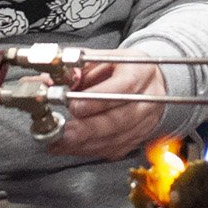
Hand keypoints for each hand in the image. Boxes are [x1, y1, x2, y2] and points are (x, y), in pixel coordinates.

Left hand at [48, 60, 167, 160]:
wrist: (151, 83)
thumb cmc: (125, 69)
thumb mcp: (106, 57)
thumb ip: (81, 66)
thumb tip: (56, 79)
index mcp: (141, 72)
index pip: (122, 89)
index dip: (96, 101)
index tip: (74, 106)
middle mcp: (148, 99)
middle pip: (119, 120)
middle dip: (86, 129)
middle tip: (62, 132)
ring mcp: (145, 122)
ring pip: (115, 139)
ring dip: (84, 144)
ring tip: (59, 143)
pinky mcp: (138, 139)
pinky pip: (113, 149)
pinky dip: (90, 150)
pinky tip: (71, 148)